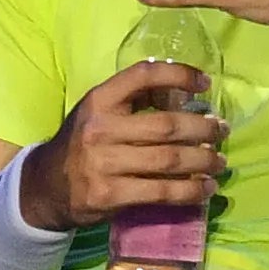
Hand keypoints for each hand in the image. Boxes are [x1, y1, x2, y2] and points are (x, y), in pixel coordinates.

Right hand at [19, 59, 222, 231]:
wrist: (46, 187)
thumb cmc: (82, 144)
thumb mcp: (98, 112)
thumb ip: (133, 101)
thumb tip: (185, 93)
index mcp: (99, 100)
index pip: (143, 76)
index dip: (179, 74)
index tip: (206, 83)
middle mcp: (100, 129)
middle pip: (166, 125)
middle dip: (203, 128)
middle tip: (222, 130)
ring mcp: (104, 163)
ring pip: (168, 160)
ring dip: (202, 161)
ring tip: (219, 161)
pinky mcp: (110, 195)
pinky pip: (161, 192)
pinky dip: (189, 191)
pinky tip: (205, 189)